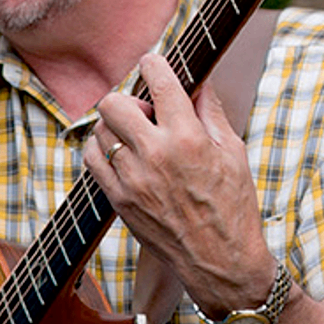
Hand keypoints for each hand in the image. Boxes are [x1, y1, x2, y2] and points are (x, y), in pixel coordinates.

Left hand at [83, 52, 274, 313]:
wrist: (219, 261)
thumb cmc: (233, 206)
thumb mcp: (232, 152)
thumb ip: (211, 112)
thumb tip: (199, 79)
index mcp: (188, 138)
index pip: (159, 82)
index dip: (153, 64)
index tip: (153, 63)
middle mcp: (155, 155)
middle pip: (115, 103)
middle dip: (128, 98)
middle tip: (146, 111)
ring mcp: (131, 179)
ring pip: (100, 130)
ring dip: (115, 125)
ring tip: (137, 136)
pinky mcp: (118, 199)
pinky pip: (91, 159)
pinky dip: (101, 149)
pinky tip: (121, 154)